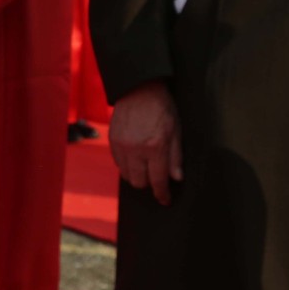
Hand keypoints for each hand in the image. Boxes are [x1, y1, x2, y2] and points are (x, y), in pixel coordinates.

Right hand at [109, 81, 183, 205]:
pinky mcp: (112, 141)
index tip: (165, 200)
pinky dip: (127, 165)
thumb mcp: (176, 131)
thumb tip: (176, 178)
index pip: (158, 180)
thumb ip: (176, 157)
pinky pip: (118, 163)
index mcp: (155, 147)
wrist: (139, 89)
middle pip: (139, 182)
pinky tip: (135, 158)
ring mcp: (121, 146)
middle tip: (156, 179)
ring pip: (127, 175)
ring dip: (136, 175)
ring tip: (145, 168)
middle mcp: (135, 150)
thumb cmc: (162, 108)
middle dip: (148, 184)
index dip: (162, 194)